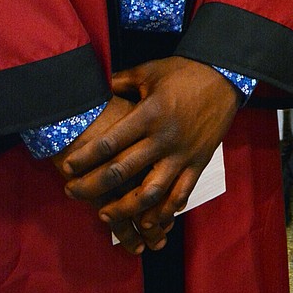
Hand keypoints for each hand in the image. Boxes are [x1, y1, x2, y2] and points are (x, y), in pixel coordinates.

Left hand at [59, 57, 239, 249]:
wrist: (224, 77)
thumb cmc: (183, 72)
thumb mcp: (149, 71)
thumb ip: (120, 82)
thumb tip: (95, 86)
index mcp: (149, 114)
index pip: (111, 142)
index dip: (86, 157)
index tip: (68, 168)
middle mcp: (163, 138)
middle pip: (122, 170)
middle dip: (93, 186)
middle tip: (72, 192)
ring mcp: (182, 154)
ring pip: (150, 192)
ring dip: (125, 208)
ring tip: (105, 215)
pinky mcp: (198, 163)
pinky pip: (181, 194)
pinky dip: (165, 212)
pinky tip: (149, 222)